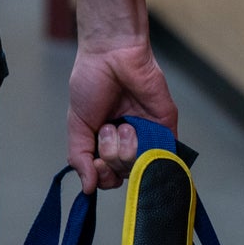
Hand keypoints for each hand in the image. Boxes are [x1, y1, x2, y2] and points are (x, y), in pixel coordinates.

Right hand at [67, 40, 176, 193]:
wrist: (112, 55)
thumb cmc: (92, 82)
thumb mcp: (77, 123)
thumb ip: (79, 157)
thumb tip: (87, 189)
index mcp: (106, 142)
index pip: (107, 176)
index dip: (102, 175)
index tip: (96, 161)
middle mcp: (128, 143)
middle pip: (124, 175)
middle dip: (111, 157)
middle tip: (106, 130)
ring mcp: (148, 137)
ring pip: (141, 169)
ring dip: (124, 148)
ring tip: (121, 123)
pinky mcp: (166, 129)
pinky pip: (163, 157)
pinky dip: (148, 150)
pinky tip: (133, 128)